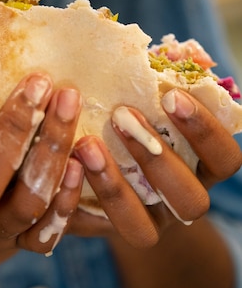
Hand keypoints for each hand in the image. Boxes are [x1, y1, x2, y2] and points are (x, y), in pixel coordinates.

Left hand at [70, 89, 241, 247]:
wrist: (99, 168)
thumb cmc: (130, 116)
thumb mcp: (146, 99)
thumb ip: (162, 82)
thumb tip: (177, 53)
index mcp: (200, 167)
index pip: (224, 158)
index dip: (204, 131)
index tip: (170, 96)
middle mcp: (179, 201)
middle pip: (190, 200)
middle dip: (156, 157)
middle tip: (121, 115)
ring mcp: (145, 225)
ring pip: (143, 230)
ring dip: (115, 186)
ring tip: (86, 144)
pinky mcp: (102, 233)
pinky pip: (93, 232)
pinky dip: (78, 199)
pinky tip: (62, 166)